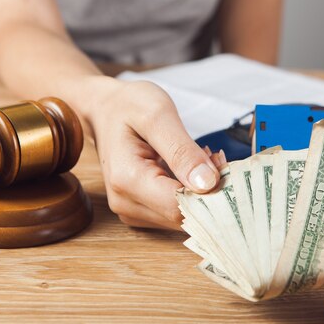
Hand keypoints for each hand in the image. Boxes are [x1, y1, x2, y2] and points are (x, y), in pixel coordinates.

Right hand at [85, 78, 219, 229]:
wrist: (104, 109)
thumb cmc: (128, 106)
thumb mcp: (158, 115)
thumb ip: (182, 151)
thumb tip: (207, 184)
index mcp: (128, 180)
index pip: (181, 207)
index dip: (209, 191)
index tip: (218, 161)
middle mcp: (125, 203)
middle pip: (183, 216)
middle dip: (207, 191)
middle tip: (212, 156)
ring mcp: (131, 211)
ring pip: (183, 217)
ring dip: (201, 192)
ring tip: (200, 157)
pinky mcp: (140, 212)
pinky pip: (174, 212)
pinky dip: (191, 193)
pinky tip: (191, 168)